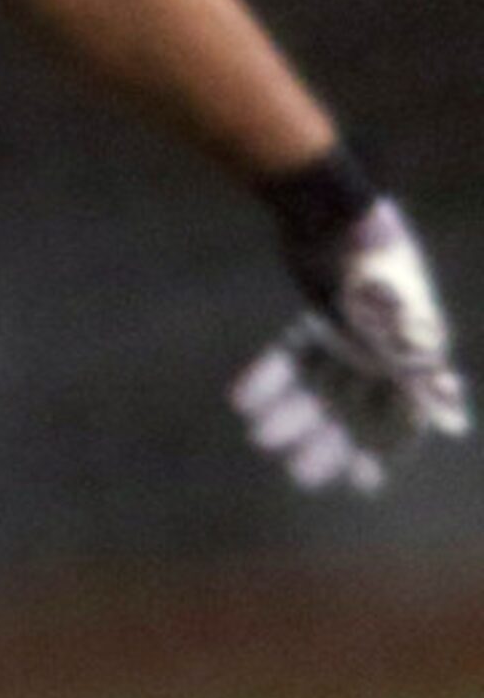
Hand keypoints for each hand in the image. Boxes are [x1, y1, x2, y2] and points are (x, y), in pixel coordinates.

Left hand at [232, 200, 468, 493]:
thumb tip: (452, 426)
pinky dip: (270, 377)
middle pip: (356, 409)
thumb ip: (420, 378)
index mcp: (413, 357)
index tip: (360, 483)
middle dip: (331, 442)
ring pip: (319, 386)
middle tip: (301, 474)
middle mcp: (382, 351)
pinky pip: (292, 356)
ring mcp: (348, 334)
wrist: (329, 214)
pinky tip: (244, 400)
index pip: (402, 417)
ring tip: (261, 438)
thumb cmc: (373, 271)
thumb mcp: (398, 331)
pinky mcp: (315, 317)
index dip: (384, 451)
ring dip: (293, 414)